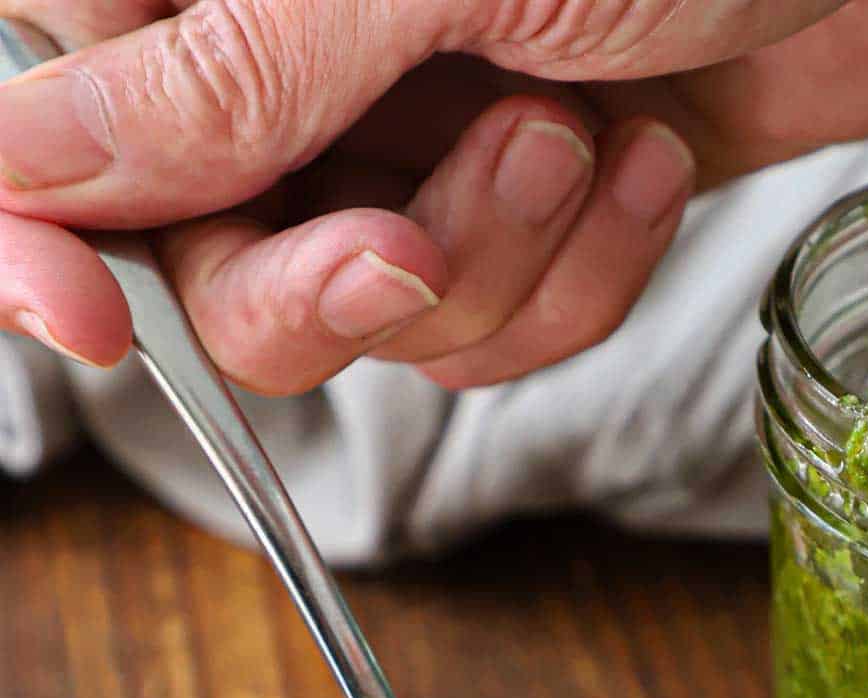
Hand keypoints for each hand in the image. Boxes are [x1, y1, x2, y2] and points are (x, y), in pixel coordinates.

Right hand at [0, 0, 867, 391]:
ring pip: (374, 317)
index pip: (51, 123)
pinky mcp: (535, 193)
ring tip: (586, 130)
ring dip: (491, 266)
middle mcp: (304, 47)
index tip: (87, 325)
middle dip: (331, 287)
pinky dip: (583, 276)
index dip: (40, 233)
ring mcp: (421, 123)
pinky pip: (502, 325)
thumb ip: (219, 77)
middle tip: (412, 243)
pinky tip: (649, 154)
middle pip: (209, 263)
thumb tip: (25, 160)